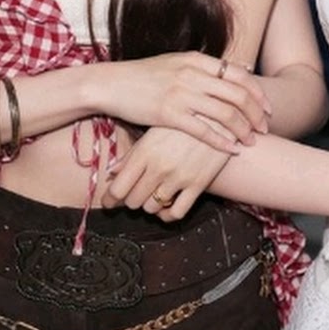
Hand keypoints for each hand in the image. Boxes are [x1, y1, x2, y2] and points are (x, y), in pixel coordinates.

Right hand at [102, 53, 270, 153]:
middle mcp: (193, 74)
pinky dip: (223, 142)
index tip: (267, 107)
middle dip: (257, 114)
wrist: (111, 83)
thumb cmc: (144, 75)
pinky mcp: (169, 114)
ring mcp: (181, 94)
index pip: (239, 75)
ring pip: (226, 113)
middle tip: (265, 127)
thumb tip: (238, 68)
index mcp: (197, 60)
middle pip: (238, 95)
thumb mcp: (177, 62)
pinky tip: (232, 150)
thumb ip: (205, 66)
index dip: (258, 93)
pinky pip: (204, 130)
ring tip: (252, 140)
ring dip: (244, 129)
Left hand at [102, 126, 230, 219]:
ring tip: (152, 194)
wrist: (220, 114)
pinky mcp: (198, 184)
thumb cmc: (183, 120)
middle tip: (133, 194)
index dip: (110, 199)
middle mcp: (159, 167)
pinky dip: (168, 215)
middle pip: (133, 201)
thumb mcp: (154, 131)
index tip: (109, 202)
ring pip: (152, 208)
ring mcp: (179, 177)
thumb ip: (132, 153)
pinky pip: (176, 213)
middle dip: (130, 200)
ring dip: (149, 205)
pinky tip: (167, 205)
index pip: (118, 189)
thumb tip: (112, 174)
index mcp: (145, 151)